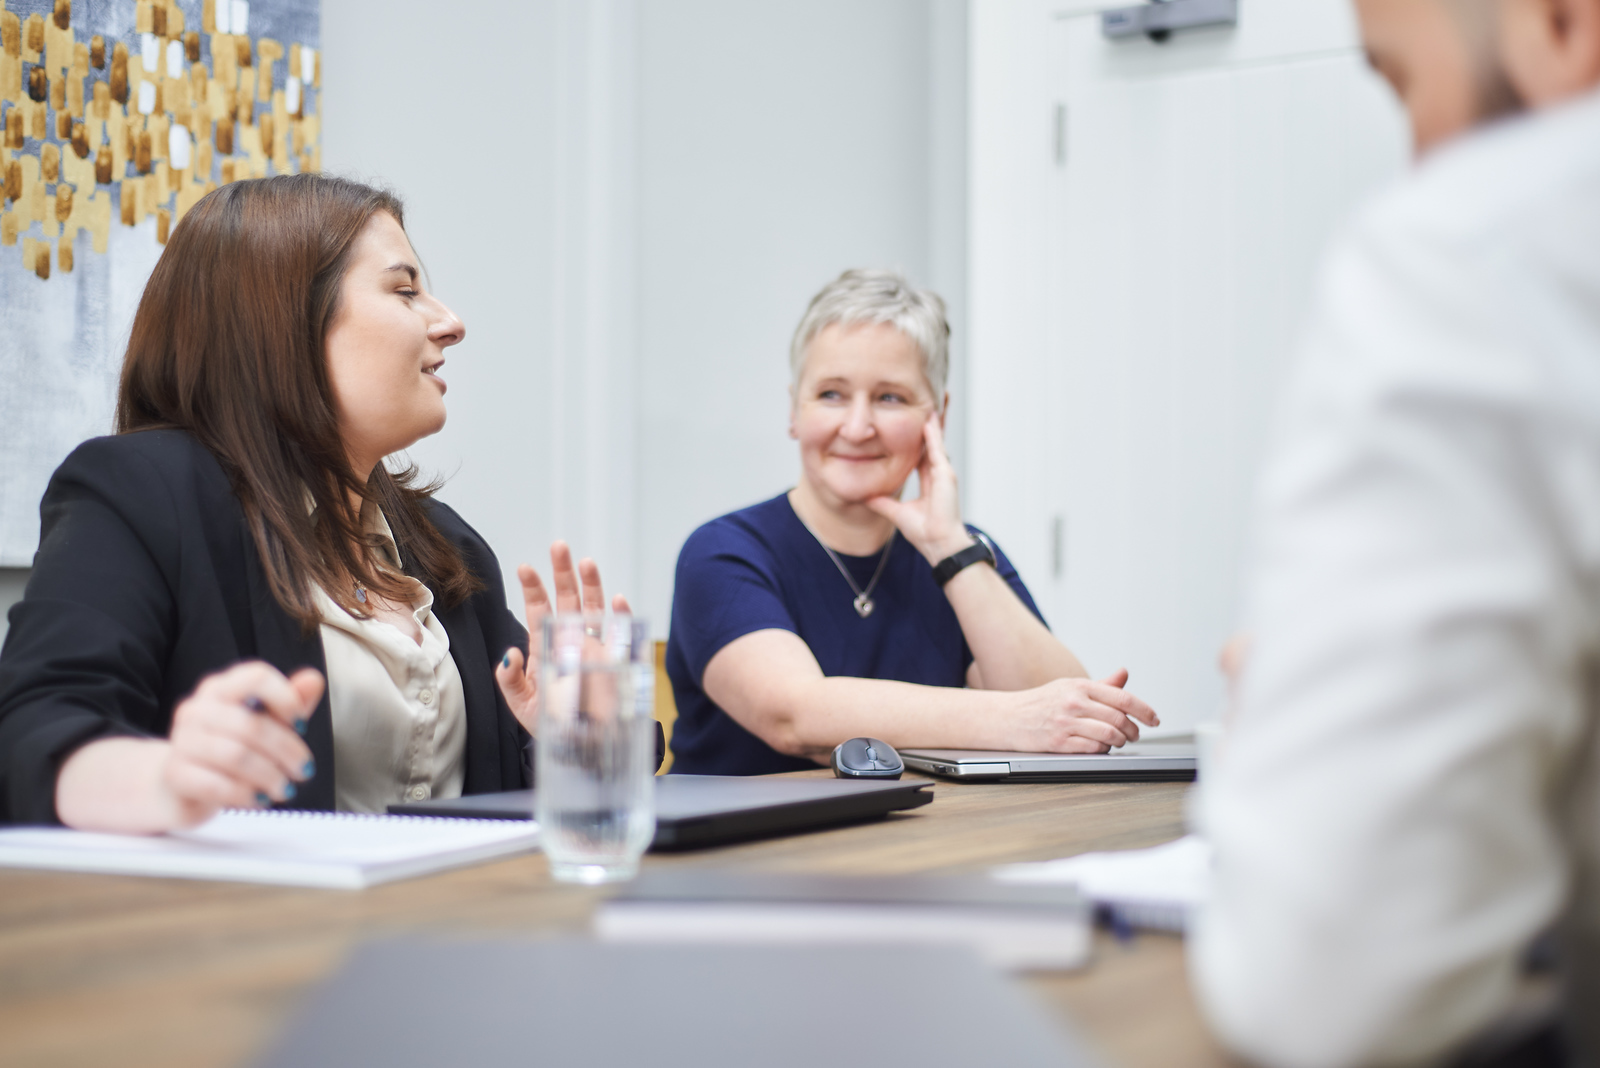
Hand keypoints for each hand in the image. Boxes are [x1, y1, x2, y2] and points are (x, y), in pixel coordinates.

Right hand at [159, 661, 321, 827]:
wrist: (182, 785)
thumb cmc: (231, 747)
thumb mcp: (266, 721)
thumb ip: (290, 702)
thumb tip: (313, 680)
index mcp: (220, 688)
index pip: (256, 677)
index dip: (286, 699)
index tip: (302, 724)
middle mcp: (197, 708)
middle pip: (251, 724)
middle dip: (286, 750)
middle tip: (304, 770)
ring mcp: (182, 740)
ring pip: (235, 756)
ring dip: (269, 776)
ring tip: (285, 789)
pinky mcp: (174, 774)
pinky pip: (216, 785)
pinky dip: (245, 795)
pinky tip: (260, 800)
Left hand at [495, 540, 631, 733]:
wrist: (586, 748)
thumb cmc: (555, 727)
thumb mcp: (524, 707)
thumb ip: (512, 681)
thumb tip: (510, 653)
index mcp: (547, 650)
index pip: (539, 612)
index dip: (534, 589)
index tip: (526, 567)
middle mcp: (571, 644)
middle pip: (568, 601)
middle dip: (563, 574)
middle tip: (559, 547)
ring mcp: (595, 650)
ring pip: (594, 610)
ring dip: (591, 586)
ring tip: (586, 563)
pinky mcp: (616, 661)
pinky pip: (620, 634)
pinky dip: (619, 616)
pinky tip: (617, 600)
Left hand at [866, 415, 973, 563]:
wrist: (939, 544)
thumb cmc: (925, 533)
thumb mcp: (897, 512)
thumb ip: (883, 503)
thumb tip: (866, 496)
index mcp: (929, 482)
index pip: (922, 455)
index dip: (918, 441)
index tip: (911, 426)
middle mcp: (938, 475)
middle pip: (932, 444)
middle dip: (929, 426)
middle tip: (926, 406)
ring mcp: (944, 474)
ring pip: (937, 442)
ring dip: (933, 424)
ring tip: (929, 404)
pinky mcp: (946, 475)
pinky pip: (937, 449)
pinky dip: (933, 434)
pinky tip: (927, 419)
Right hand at [1006, 669, 1159, 752]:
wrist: (1008, 717)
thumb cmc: (1041, 702)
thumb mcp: (1070, 686)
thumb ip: (1101, 684)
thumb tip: (1124, 674)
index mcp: (1080, 686)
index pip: (1122, 697)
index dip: (1144, 710)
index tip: (1154, 719)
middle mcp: (1074, 702)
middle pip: (1119, 718)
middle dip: (1134, 730)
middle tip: (1135, 734)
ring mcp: (1066, 723)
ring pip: (1109, 735)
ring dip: (1120, 742)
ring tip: (1120, 741)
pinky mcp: (1060, 743)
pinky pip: (1093, 749)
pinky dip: (1104, 750)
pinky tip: (1101, 747)